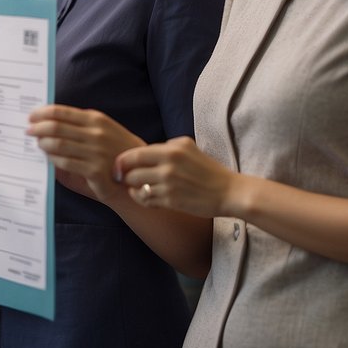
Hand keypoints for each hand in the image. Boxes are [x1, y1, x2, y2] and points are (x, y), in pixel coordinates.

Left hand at [26, 105, 145, 203]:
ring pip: (59, 144)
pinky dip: (53, 159)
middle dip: (38, 128)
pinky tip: (49, 159)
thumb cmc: (112, 152)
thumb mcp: (99, 132)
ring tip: (37, 144)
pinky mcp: (95, 170)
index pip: (61, 112)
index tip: (30, 116)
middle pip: (56, 127)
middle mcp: (96, 133)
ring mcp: (96, 152)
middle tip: (28, 130)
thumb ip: (77, 128)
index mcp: (96, 119)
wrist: (137, 174)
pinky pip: (65, 163)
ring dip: (43, 144)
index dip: (42, 113)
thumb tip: (46, 124)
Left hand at [115, 136, 237, 217]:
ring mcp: (169, 183)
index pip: (135, 153)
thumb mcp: (189, 147)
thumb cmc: (208, 170)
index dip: (122, 161)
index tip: (119, 166)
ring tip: (136, 188)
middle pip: (131, 170)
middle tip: (124, 179)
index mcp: (172, 149)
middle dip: (125, 176)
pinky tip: (145, 197)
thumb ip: (166, 147)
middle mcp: (168, 164)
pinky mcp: (172, 200)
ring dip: (133, 188)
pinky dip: (141, 199)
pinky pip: (146, 200)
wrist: (228, 192)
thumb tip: (143, 152)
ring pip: (136, 186)